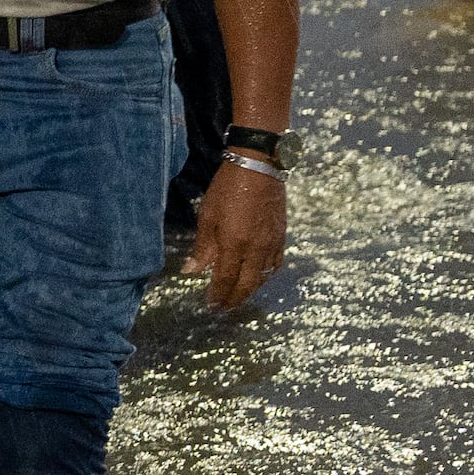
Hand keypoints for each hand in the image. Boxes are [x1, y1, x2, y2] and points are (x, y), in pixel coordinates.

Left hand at [198, 154, 287, 313]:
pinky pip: (276, 264)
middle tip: (224, 308)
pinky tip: (257, 276)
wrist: (259, 167)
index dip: (218, 295)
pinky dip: (265, 275)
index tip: (211, 306)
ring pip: (263, 277)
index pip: (226, 280)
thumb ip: (203, 247)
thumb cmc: (227, 188)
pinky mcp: (282, 236)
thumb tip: (191, 271)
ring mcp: (272, 244)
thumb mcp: (207, 215)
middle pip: (247, 284)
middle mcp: (257, 249)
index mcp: (235, 244)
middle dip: (234, 299)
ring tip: (237, 296)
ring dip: (250, 290)